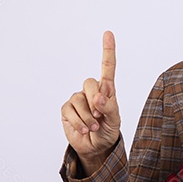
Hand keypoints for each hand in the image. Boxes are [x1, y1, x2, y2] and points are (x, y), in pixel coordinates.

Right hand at [61, 30, 120, 173]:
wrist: (96, 147)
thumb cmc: (108, 130)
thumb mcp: (115, 120)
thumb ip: (110, 107)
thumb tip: (99, 98)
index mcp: (107, 90)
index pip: (107, 68)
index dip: (107, 50)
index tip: (108, 33)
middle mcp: (91, 91)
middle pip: (90, 83)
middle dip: (96, 101)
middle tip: (100, 116)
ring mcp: (78, 99)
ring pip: (79, 99)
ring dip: (88, 117)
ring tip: (94, 126)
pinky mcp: (67, 109)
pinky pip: (70, 111)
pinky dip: (79, 123)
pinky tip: (84, 129)